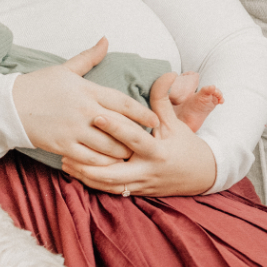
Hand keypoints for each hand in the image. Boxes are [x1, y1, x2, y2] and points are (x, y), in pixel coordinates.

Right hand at [13, 38, 159, 166]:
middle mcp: (84, 111)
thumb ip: (89, 57)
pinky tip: (108, 164)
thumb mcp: (64, 69)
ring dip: (121, 153)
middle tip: (148, 143)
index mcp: (87, 91)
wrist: (8, 105)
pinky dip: (102, 163)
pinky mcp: (63, 146)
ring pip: (108, 147)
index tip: (155, 121)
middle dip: (136, 137)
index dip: (143, 113)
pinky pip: (90, 159)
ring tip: (130, 155)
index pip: (123, 103)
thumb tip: (105, 40)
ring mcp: (74, 130)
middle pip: (121, 128)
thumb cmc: (38, 85)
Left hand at [62, 72, 216, 196]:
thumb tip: (166, 74)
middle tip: (67, 150)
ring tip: (65, 161)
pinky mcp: (135, 192)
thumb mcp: (175, 123)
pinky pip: (110, 190)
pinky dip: (92, 183)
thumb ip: (163, 100)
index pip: (134, 139)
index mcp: (157, 152)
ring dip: (85, 175)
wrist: (201, 176)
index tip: (96, 115)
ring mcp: (140, 185)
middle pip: (114, 172)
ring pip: (108, 184)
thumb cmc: (185, 145)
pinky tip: (75, 172)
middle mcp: (147, 171)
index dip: (115, 127)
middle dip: (90, 163)